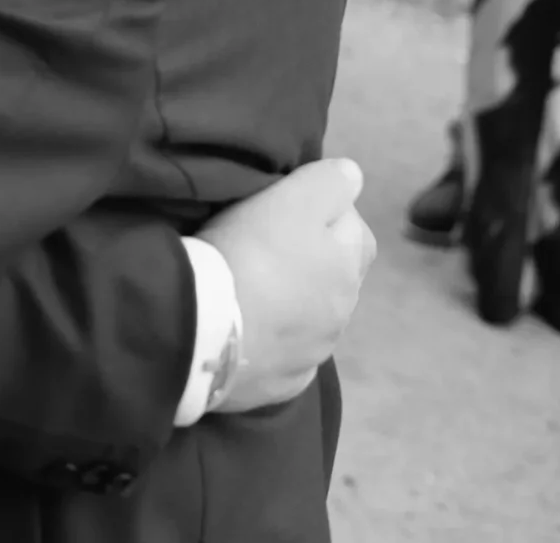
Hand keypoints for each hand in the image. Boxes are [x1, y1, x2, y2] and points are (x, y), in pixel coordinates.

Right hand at [198, 157, 377, 412]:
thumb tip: (352, 177)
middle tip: (265, 248)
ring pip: (311, 319)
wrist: (204, 328)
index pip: (355, 230)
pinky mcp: (280, 384)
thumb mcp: (289, 198)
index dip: (326, 212)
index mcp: (347, 266)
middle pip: (334, 278)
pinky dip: (272, 342)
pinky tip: (246, 330)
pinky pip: (284, 356)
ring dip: (291, 304)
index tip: (288, 207)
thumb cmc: (248, 252)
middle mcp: (340, 314)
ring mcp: (312, 354)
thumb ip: (328, 182)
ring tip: (250, 290)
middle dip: (310, 262)